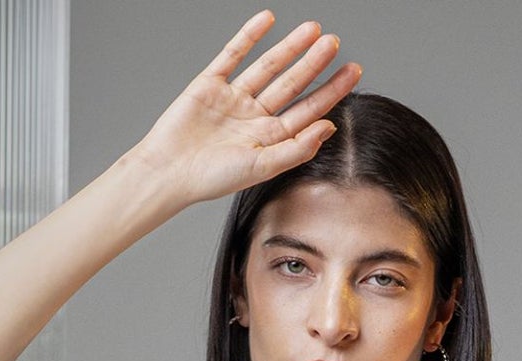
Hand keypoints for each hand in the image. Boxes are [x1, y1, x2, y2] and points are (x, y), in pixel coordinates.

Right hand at [124, 11, 362, 213]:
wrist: (168, 171)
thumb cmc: (211, 178)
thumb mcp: (260, 167)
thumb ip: (296, 149)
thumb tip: (328, 127)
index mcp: (267, 140)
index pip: (306, 110)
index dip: (331, 91)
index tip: (353, 72)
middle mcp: (253, 117)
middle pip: (291, 85)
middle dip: (314, 64)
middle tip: (335, 43)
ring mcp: (232, 98)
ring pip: (267, 67)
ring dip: (289, 47)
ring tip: (313, 30)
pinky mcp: (209, 84)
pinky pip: (233, 55)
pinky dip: (249, 36)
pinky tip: (268, 20)